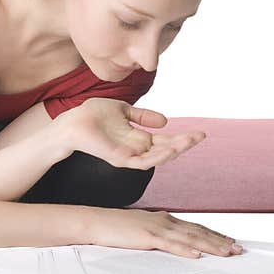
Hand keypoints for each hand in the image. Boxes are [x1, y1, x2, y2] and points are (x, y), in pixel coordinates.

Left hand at [55, 97, 205, 169]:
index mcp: (137, 138)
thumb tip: (165, 120)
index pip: (164, 141)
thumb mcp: (123, 110)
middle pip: (165, 151)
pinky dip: (157, 157)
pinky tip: (170, 150)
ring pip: (158, 159)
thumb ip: (143, 115)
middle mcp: (136, 149)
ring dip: (175, 151)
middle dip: (184, 144)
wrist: (72, 121)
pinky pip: (143, 163)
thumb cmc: (92, 115)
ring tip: (190, 141)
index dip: (181, 137)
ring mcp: (129, 156)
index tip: (199, 133)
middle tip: (201, 136)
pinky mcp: (120, 160)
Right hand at [87, 207, 242, 258]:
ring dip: (211, 245)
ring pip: (190, 238)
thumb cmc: (113, 228)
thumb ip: (156, 236)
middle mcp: (164, 221)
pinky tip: (198, 255)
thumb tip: (169, 246)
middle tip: (238, 249)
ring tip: (227, 253)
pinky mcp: (147, 236)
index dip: (213, 235)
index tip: (228, 241)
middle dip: (220, 241)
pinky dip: (186, 249)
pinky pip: (171, 244)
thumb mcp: (139, 231)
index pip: (194, 227)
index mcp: (162, 219)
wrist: (95, 221)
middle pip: (198, 231)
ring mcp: (156, 228)